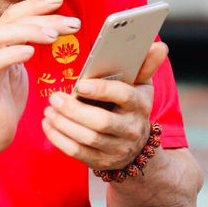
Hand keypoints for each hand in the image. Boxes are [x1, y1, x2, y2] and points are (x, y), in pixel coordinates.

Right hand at [0, 0, 81, 158]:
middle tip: (72, 22)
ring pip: (3, 35)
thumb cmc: (4, 103)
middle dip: (43, 15)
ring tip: (54, 35)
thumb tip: (52, 32)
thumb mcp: (19, 71)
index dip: (36, 4)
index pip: (15, 14)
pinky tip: (31, 52)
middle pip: (12, 19)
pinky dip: (14, 53)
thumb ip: (28, 49)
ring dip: (30, 31)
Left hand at [42, 41, 168, 170]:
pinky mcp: (101, 161)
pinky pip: (77, 152)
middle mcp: (131, 129)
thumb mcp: (141, 86)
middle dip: (74, 110)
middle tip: (54, 98)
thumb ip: (145, 65)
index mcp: (140, 105)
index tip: (80, 84)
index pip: (124, 96)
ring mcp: (116, 148)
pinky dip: (59, 139)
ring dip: (63, 124)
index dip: (102, 90)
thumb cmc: (131, 106)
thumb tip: (159, 45)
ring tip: (48, 111)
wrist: (136, 147)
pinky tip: (48, 125)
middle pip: (101, 122)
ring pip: (87, 138)